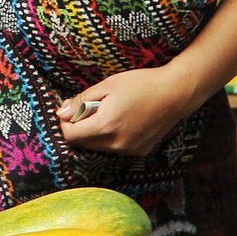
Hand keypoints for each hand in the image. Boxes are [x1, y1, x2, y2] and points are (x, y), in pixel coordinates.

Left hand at [56, 64, 205, 157]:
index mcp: (106, 126)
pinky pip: (115, 147)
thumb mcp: (108, 85)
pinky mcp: (139, 151)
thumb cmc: (141, 83)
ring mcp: (129, 150)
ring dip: (96, 131)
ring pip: (99, 146)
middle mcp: (116, 143)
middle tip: (90, 105)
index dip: (66, 122)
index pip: (71, 135)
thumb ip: (82, 101)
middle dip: (80, 126)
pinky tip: (125, 119)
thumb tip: (60, 113)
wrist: (176, 93)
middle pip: (83, 142)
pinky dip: (112, 136)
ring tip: (111, 110)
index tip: (71, 107)